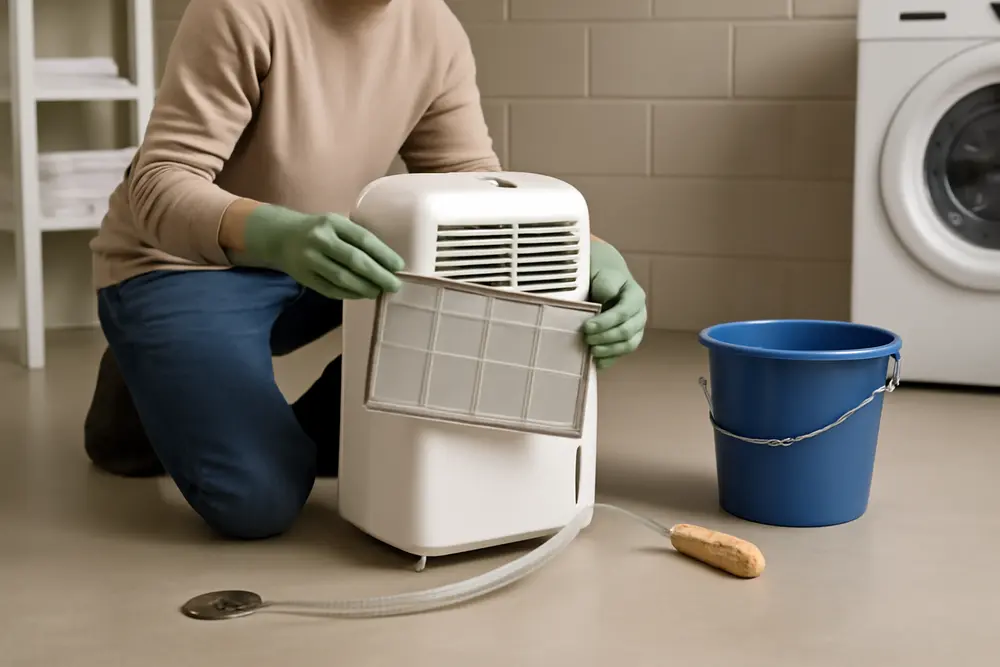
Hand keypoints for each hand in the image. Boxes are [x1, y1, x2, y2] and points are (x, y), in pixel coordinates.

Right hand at [235, 205, 404, 299]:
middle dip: (378, 275)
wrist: (281, 237)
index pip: (363, 239)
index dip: (383, 254)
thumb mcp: (336, 224)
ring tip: (379, 292)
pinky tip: (362, 294)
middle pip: (354, 260)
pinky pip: (331, 289)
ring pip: (342, 278)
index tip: (399, 266)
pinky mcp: (304, 277)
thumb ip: (356, 238)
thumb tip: (388, 263)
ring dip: (365, 288)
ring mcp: (310, 259)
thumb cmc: (320, 230)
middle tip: (394, 285)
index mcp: (333, 222)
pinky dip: (349, 294)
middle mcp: (320, 240)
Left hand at [583, 240, 646, 369]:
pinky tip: (595, 362)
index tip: (587, 326)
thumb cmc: (602, 276)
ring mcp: (636, 330)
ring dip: (608, 351)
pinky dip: (609, 360)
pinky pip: (621, 354)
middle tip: (586, 338)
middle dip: (605, 337)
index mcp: (636, 297)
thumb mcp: (604, 273)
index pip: (623, 313)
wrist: (604, 279)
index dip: (605, 322)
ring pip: (628, 346)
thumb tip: (605, 298)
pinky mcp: (627, 341)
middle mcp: (640, 315)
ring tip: (591, 350)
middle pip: (627, 332)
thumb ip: (606, 284)